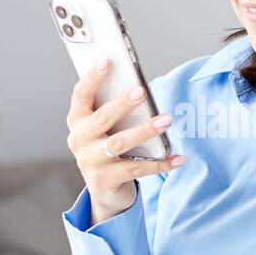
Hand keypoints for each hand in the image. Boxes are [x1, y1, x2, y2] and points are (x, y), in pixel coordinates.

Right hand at [65, 59, 187, 225]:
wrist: (106, 192)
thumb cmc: (109, 150)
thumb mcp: (107, 130)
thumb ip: (115, 110)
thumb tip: (138, 88)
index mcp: (77, 122)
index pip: (81, 96)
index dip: (92, 78)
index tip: (107, 61)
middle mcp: (79, 141)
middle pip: (101, 118)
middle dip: (122, 103)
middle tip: (142, 91)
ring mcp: (89, 162)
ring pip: (119, 143)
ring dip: (144, 131)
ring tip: (166, 120)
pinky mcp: (104, 181)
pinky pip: (136, 169)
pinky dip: (160, 164)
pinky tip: (178, 158)